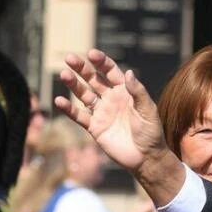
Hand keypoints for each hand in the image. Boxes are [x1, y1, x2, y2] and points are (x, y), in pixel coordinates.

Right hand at [54, 49, 168, 175]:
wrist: (146, 157)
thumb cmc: (151, 132)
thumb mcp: (148, 111)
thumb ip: (138, 92)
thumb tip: (128, 72)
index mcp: (125, 92)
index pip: (111, 72)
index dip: (101, 62)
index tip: (92, 54)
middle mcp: (111, 99)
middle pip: (93, 79)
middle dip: (82, 69)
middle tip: (70, 58)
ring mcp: (101, 112)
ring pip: (83, 94)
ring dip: (73, 85)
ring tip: (64, 74)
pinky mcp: (94, 127)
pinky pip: (79, 116)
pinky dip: (69, 109)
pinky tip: (59, 100)